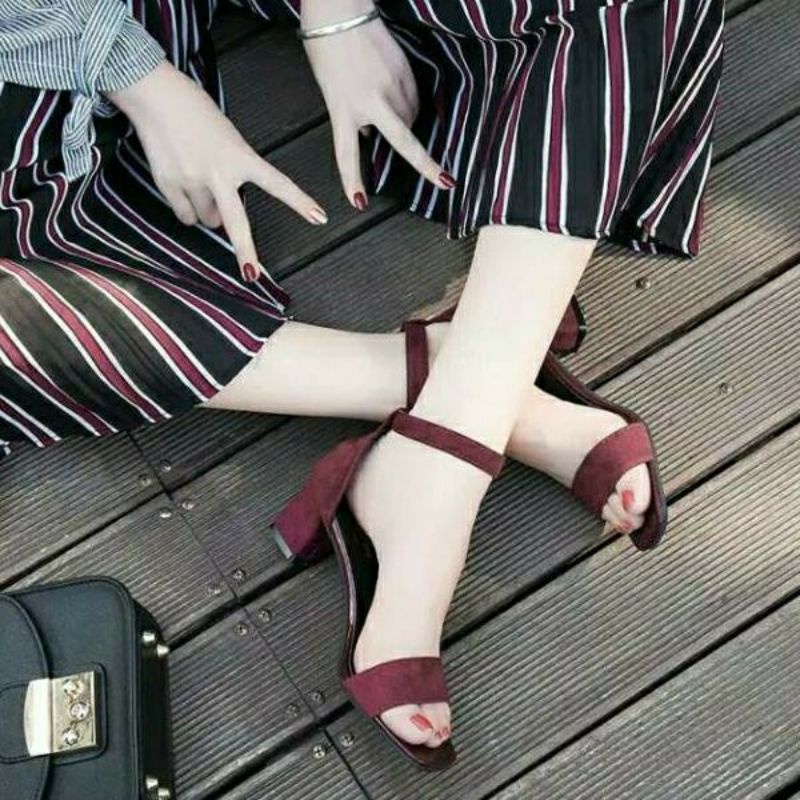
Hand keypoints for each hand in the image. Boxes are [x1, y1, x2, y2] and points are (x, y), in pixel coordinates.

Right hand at [107, 62, 326, 281]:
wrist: (155, 94)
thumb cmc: (194, 112)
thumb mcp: (227, 139)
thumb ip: (232, 176)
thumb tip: (218, 219)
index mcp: (240, 156)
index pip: (278, 183)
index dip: (300, 202)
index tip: (320, 217)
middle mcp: (219, 172)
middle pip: (236, 224)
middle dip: (245, 252)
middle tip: (251, 273)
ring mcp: (193, 180)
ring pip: (208, 220)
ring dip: (209, 213)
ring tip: (202, 183)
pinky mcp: (169, 184)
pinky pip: (184, 216)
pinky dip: (186, 208)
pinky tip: (183, 183)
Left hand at [301, 0, 453, 209]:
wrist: (340, 10)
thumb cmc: (328, 50)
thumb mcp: (332, 91)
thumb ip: (353, 115)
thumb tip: (373, 132)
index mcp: (343, 109)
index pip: (347, 153)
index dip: (353, 180)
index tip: (360, 202)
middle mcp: (370, 101)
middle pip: (403, 141)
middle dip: (427, 166)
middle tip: (447, 184)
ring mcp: (391, 85)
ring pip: (409, 118)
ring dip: (404, 122)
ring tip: (384, 105)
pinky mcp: (404, 71)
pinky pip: (413, 98)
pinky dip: (407, 103)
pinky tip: (393, 91)